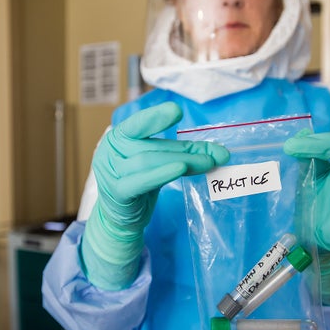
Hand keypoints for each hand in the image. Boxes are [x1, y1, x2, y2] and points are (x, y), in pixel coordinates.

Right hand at [82, 102, 229, 289]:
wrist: (119, 218)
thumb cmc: (139, 183)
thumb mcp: (158, 164)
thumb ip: (182, 153)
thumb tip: (219, 152)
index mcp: (118, 137)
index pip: (137, 124)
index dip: (156, 117)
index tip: (177, 110)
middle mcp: (110, 151)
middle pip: (152, 146)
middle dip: (186, 149)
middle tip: (217, 153)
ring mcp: (111, 172)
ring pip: (150, 161)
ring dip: (182, 160)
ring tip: (208, 163)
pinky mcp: (118, 192)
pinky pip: (142, 181)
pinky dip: (162, 174)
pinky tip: (181, 169)